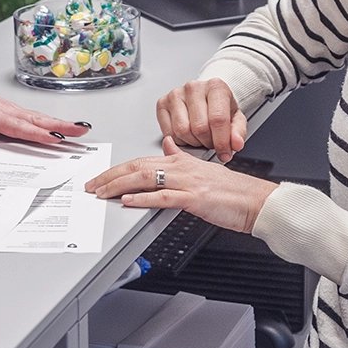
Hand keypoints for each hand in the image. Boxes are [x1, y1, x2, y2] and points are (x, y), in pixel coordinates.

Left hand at [0, 62, 92, 152]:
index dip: (39, 134)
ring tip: (77, 129)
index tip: (57, 139)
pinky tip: (53, 126)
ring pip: (35, 117)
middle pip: (36, 120)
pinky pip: (28, 117)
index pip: (19, 127)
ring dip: (57, 123)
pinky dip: (44, 121)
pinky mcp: (3, 109)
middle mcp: (2, 109)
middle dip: (61, 126)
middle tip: (82, 131)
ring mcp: (4, 108)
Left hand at [84, 137, 275, 233]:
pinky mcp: (194, 198)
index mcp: (181, 161)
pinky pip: (164, 196)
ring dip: (119, 186)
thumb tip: (167, 145)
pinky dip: (143, 198)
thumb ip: (182, 157)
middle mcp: (181, 167)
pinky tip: (128, 201)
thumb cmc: (231, 190)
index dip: (119, 168)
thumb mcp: (203, 168)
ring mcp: (187, 182)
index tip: (102, 177)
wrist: (254, 200)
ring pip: (146, 179)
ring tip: (102, 193)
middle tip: (92, 185)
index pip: (142, 161)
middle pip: (137, 167)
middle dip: (110, 176)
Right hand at [155, 78, 247, 162]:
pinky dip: (179, 140)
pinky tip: (188, 134)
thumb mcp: (236, 119)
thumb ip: (238, 132)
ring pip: (182, 131)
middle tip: (211, 142)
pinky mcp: (162, 103)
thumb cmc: (219, 108)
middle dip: (207, 142)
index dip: (221, 142)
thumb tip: (236, 144)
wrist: (206, 97)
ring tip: (200, 138)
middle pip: (199, 128)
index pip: (218, 119)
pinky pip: (169, 133)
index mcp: (216, 87)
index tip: (224, 154)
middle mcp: (194, 87)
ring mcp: (176, 94)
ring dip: (193, 142)